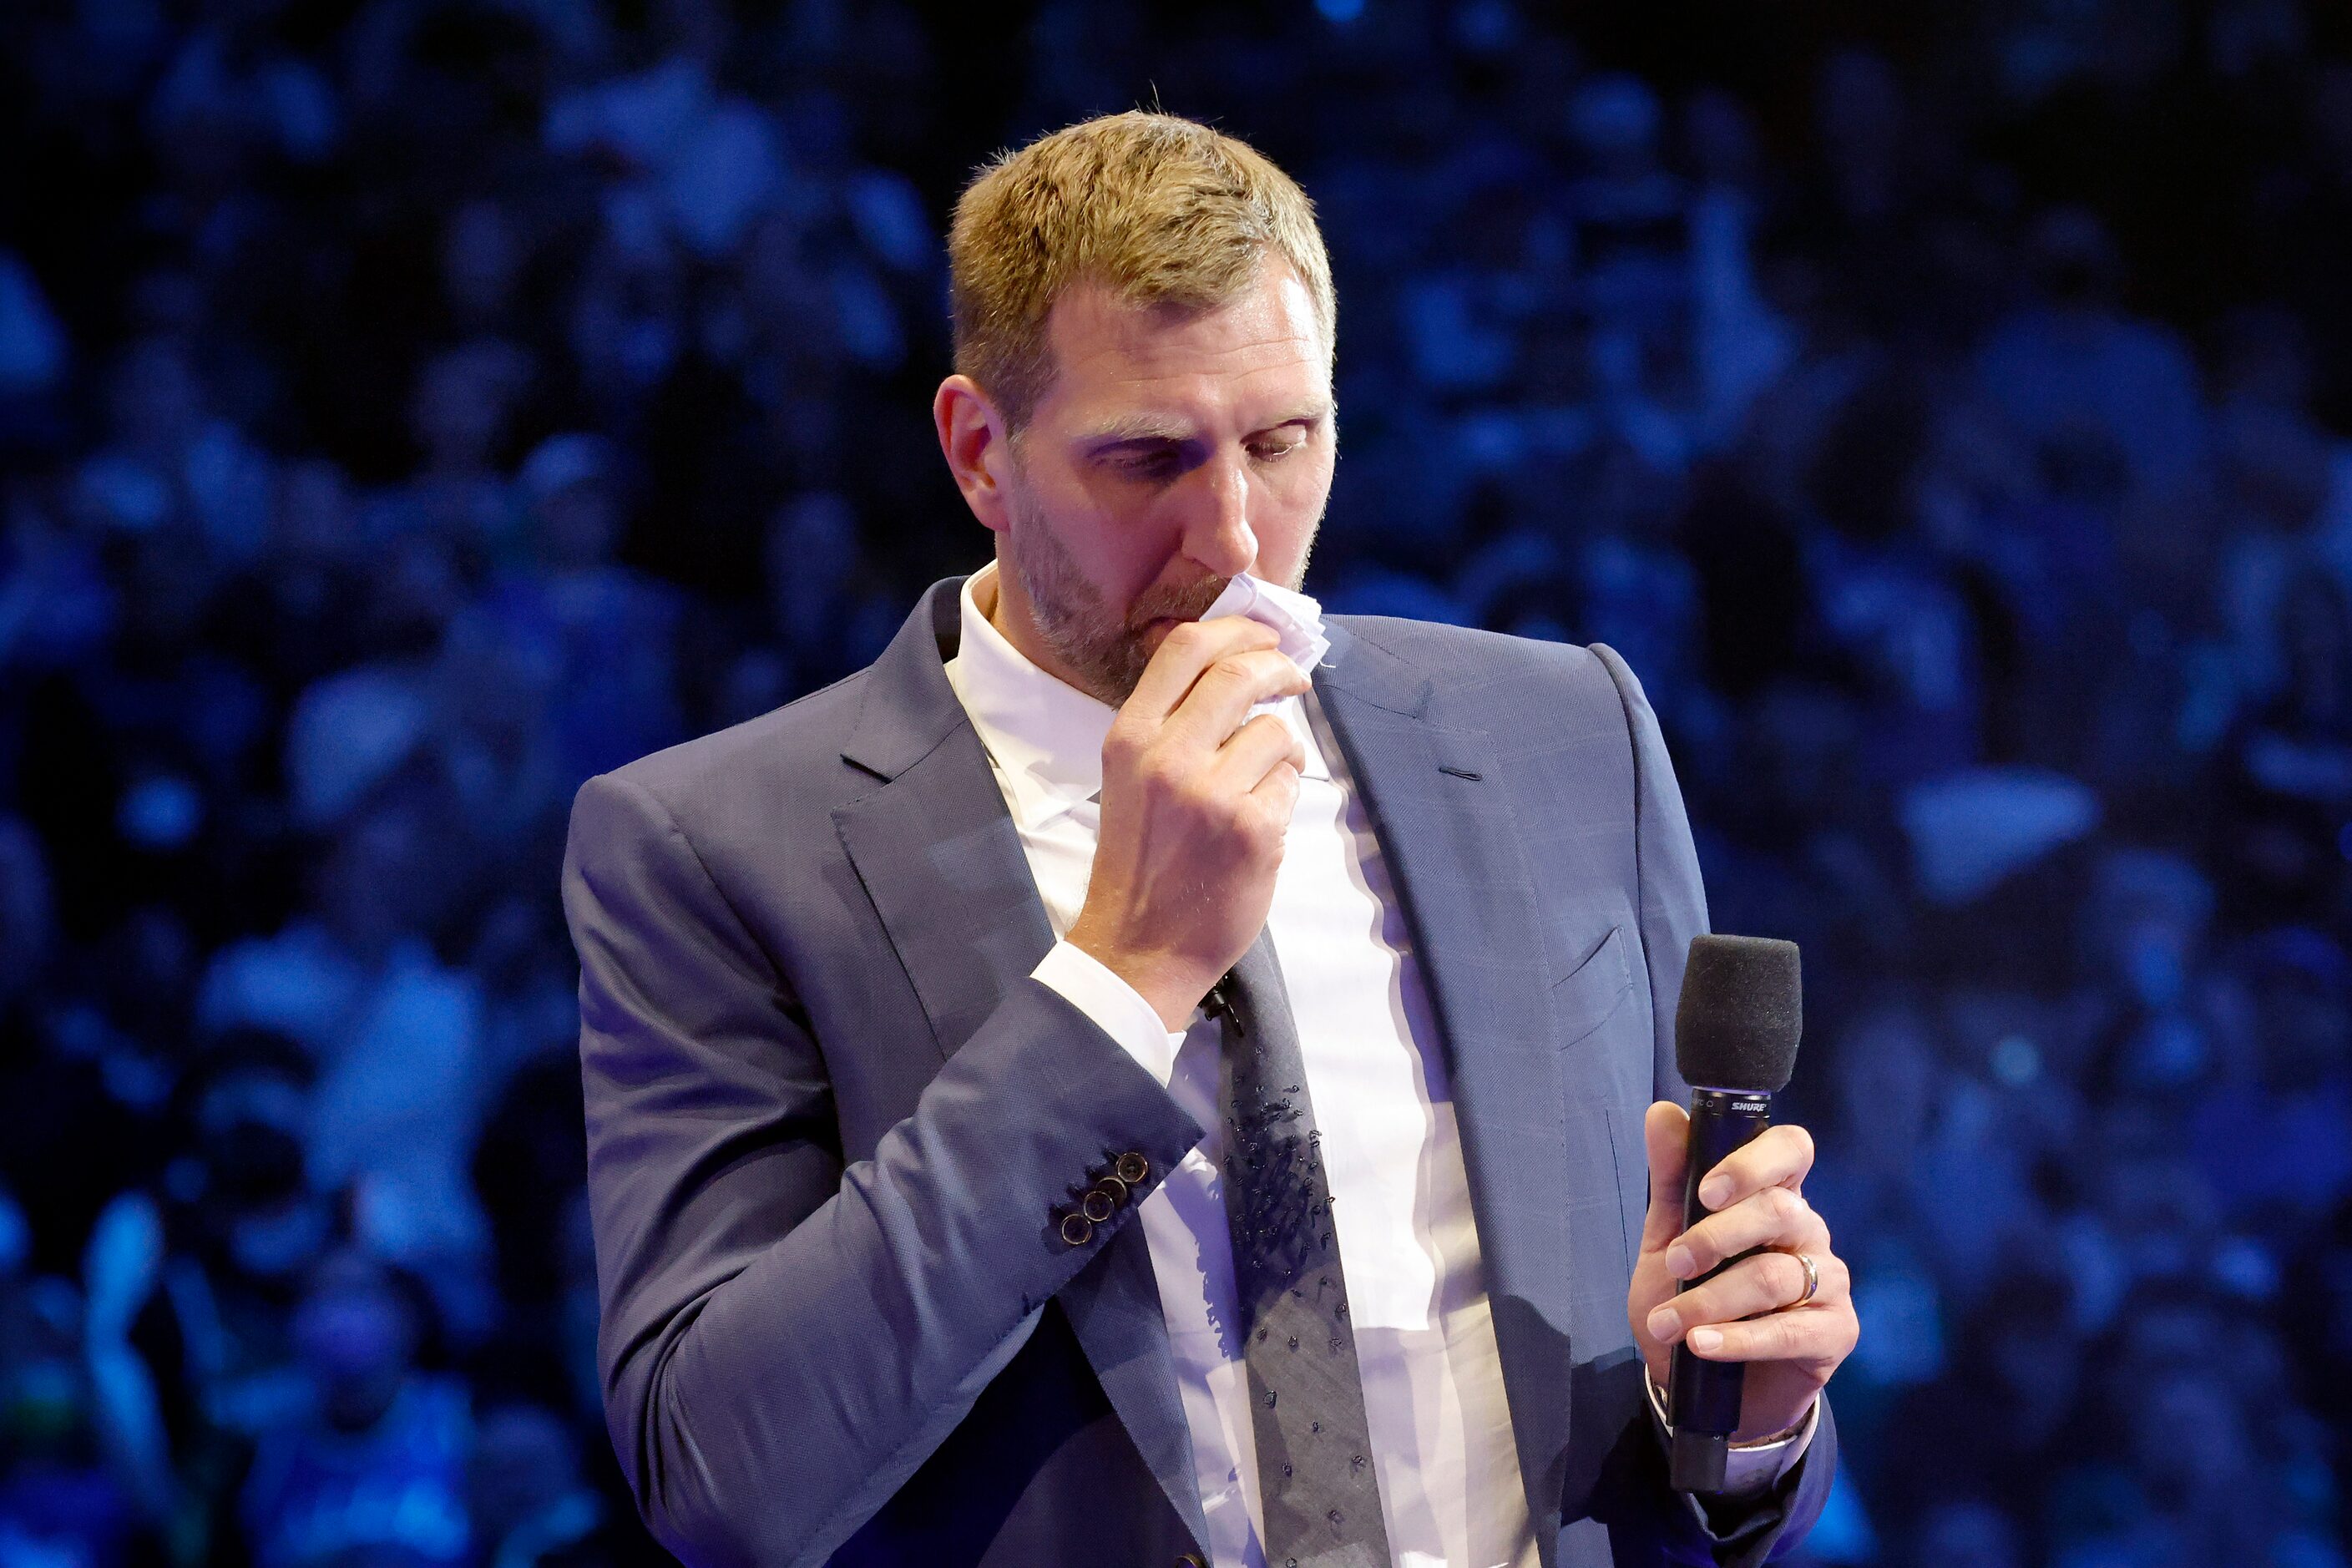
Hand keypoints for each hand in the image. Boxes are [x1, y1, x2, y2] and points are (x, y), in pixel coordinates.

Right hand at [1068, 616, 1308, 1028]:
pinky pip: (1290, 783)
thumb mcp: (1131, 779)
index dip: (1236, 629)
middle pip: (1241, 673)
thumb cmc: (1141, 861)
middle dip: (1279, 668)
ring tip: (1256, 786)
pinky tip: (1255, 827)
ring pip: (1276, 731)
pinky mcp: (1252, 829)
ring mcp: (1211, 794)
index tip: (1262, 636)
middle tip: (1294, 678)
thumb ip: (1172, 724)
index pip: (1185, 648)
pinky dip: (1282, 798)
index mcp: (1129, 738)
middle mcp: (1165, 757)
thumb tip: (1239, 667)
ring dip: (1280, 750)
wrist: (1138, 948)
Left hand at [1627, 1101, 1856, 1441]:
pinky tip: (1702, 1346)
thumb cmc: (1688, 1299)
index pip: (1790, 1150)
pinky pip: (1788, 1331)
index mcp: (1772, 1196)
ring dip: (1712, 1299)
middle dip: (1718, 1236)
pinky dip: (1738, 1339)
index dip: (1753, 1162)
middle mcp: (1808, 1231)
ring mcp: (1827, 1281)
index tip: (1706, 1190)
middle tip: (1677, 1260)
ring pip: (1775, 1275)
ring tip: (1668, 1322)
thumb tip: (1663, 1112)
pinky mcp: (1835, 1332)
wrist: (1700, 1387)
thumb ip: (1669, 1179)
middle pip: (1780, 1210)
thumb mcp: (1666, 1240)